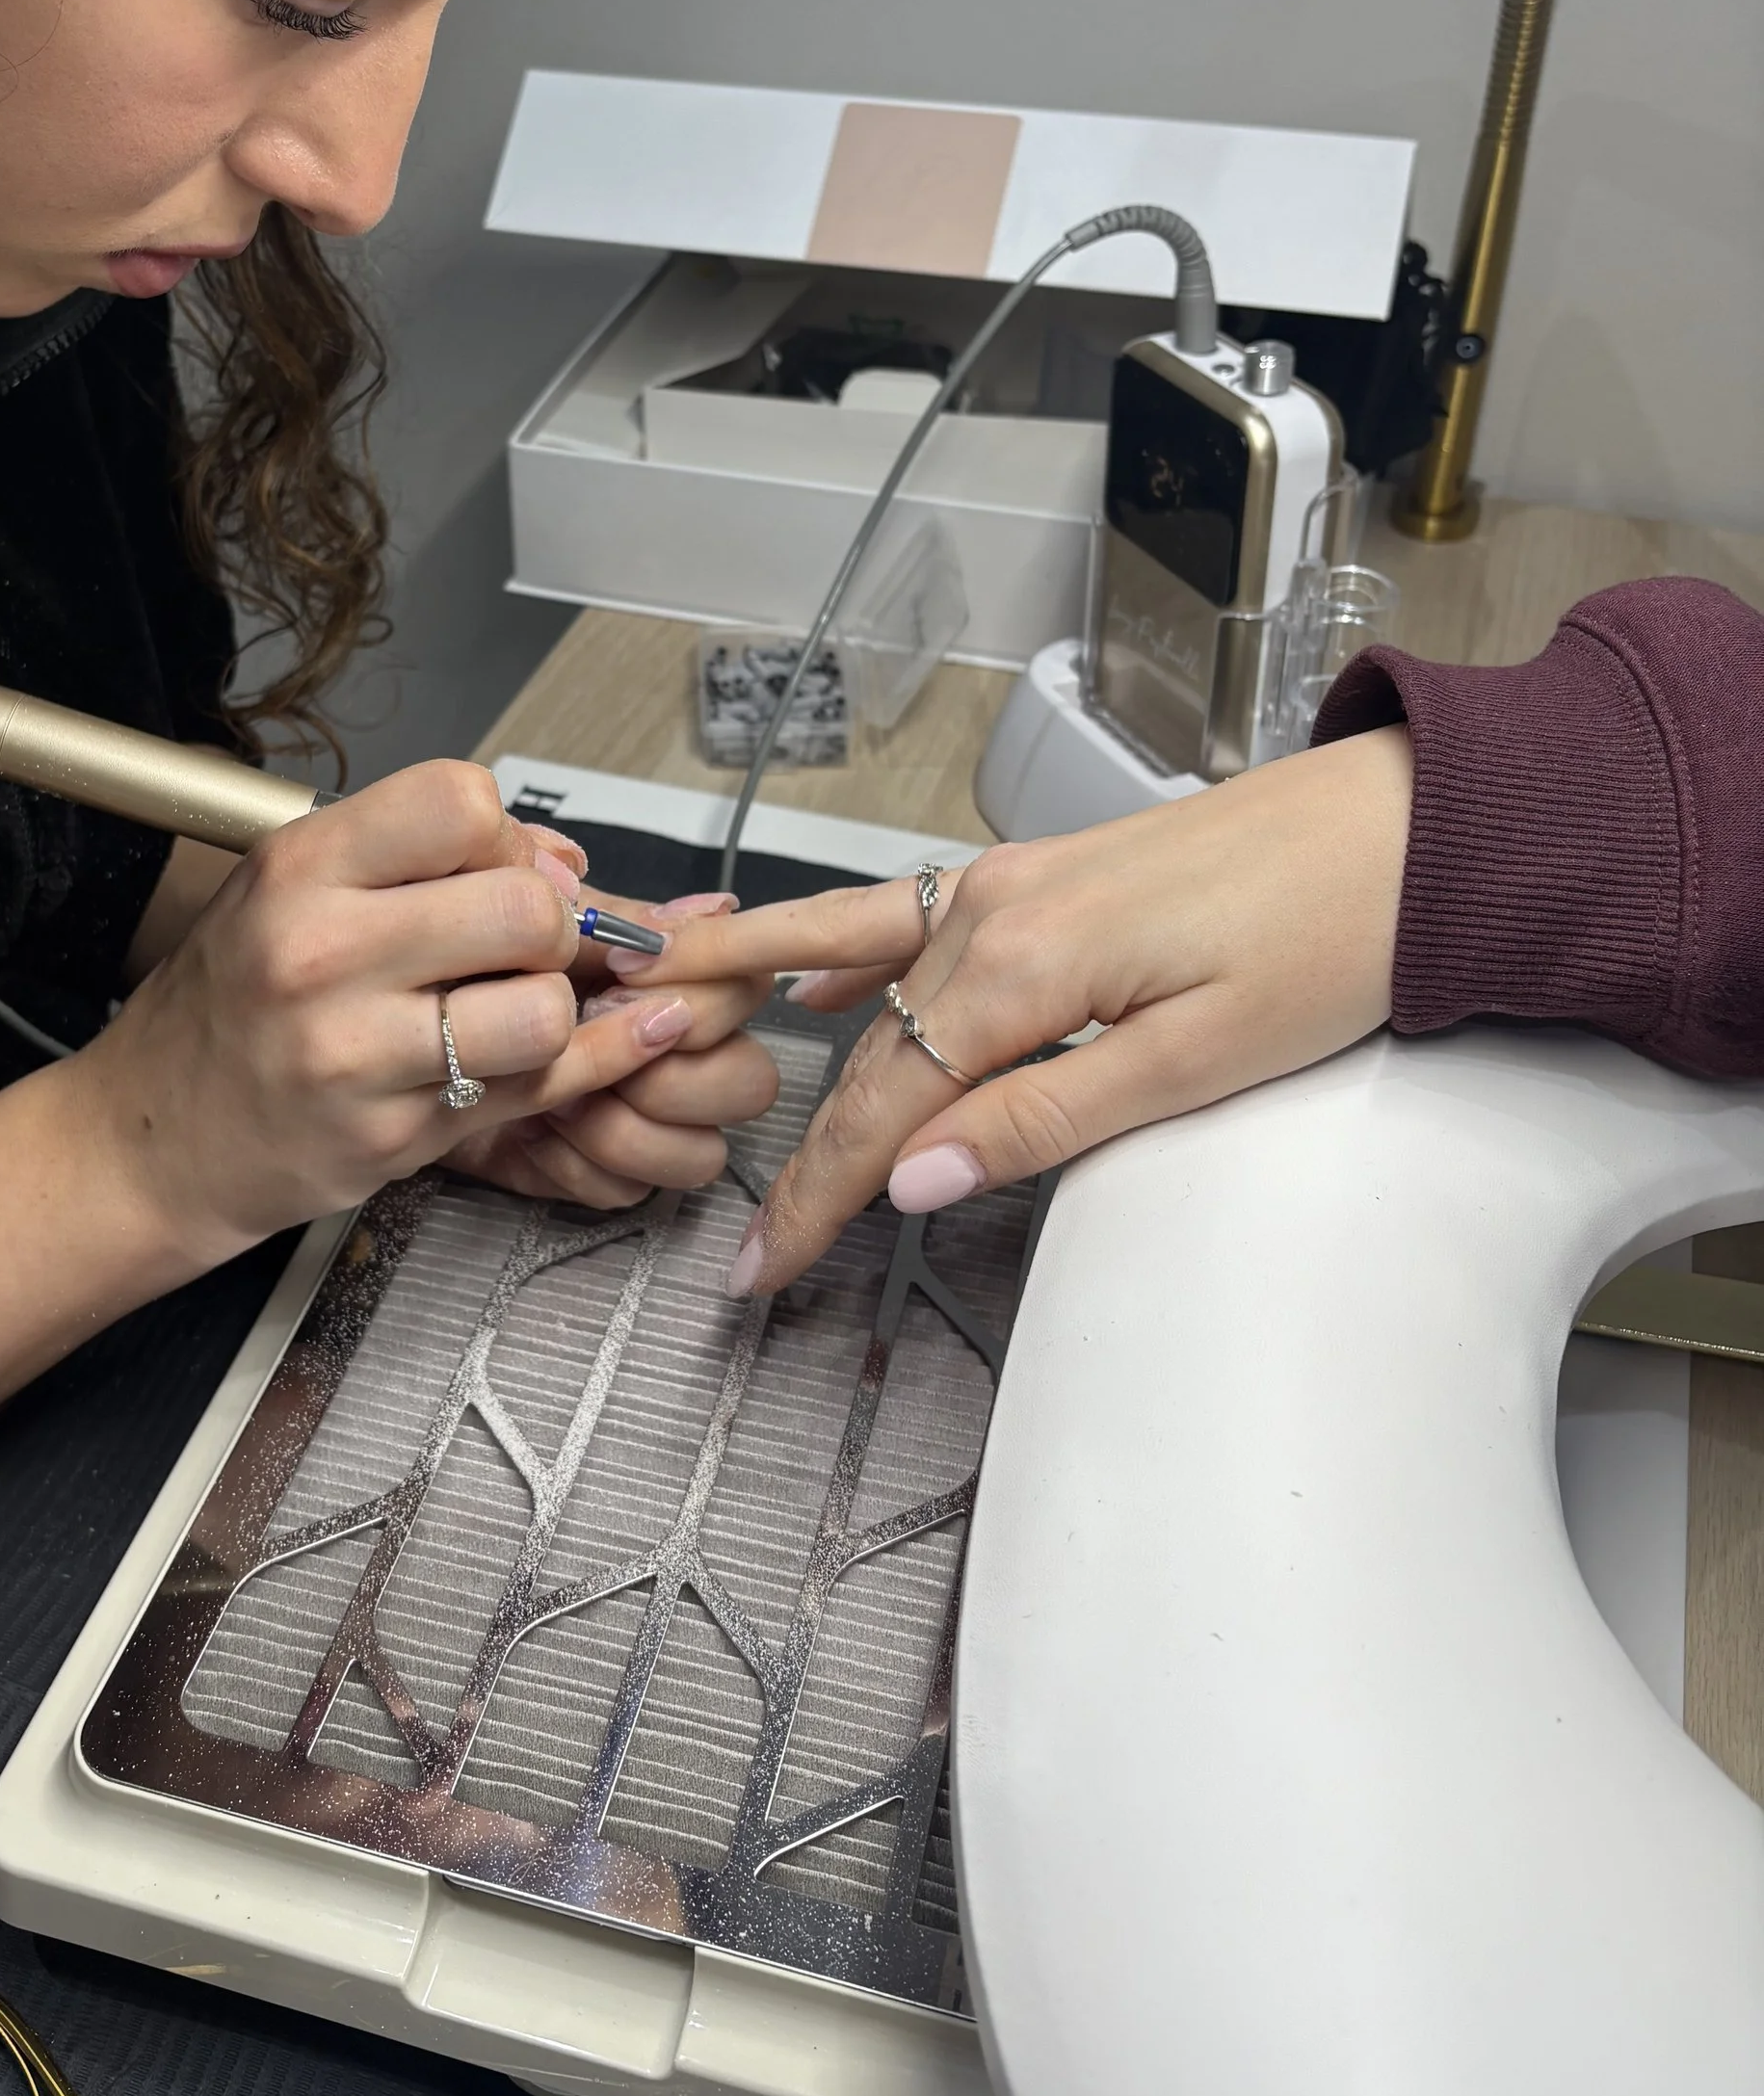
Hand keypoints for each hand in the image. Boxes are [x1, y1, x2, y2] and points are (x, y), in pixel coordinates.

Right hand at [63, 762, 755, 1268]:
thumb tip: (561, 859)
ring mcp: (355, 1055)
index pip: (461, 803)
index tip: (490, 870)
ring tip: (505, 1013)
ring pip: (542, 1011)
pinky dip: (550, 1073)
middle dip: (548, 926)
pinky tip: (527, 1060)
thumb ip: (422, 856)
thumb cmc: (232, 1004)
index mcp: (299, 870)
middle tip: (517, 950)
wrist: (153, 1141)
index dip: (502, 837)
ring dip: (548, 1010)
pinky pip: (529, 1092)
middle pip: (524, 908)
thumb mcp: (293, 893)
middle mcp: (321, 954)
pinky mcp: (389, 1138)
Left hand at [449, 891, 779, 1206]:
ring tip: (550, 1098)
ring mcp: (656, 1123)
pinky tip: (528, 1132)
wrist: (410, 1037)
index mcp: (686, 980)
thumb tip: (715, 907)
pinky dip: (572, 1165)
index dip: (695, 995)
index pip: (748, 991)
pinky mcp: (611, 1177)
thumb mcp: (537, 930)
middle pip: (750, 1083)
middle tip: (586, 1046)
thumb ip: (622, 919)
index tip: (619, 980)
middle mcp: (689, 1055)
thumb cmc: (477, 969)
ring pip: (701, 1156)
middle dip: (668, 1076)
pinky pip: (629, 1193)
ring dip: (619, 1128)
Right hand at [612, 729, 1412, 1292]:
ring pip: (867, 970)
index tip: (766, 1267)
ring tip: (680, 1042)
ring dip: (773, 1016)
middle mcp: (998, 908)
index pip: (887, 1107)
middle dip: (802, 1153)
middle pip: (867, 1052)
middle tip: (750, 1244)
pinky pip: (912, 917)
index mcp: (1028, 963)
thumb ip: (1044, 1119)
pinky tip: (812, 988)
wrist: (1414, 828)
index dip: (819, 1197)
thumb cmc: (1333, 938)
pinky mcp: (1050, 874)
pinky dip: (842, 951)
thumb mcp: (1197, 1062)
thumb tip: (920, 1180)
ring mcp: (1017, 880)